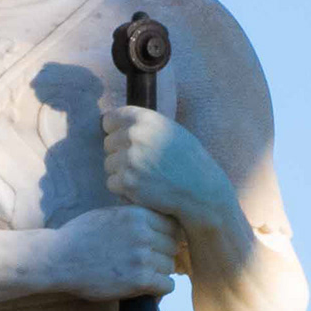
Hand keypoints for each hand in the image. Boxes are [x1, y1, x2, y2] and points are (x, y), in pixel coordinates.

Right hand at [54, 202, 182, 302]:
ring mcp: (142, 257)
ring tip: (139, 275)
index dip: (164, 237)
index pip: (173, 226)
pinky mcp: (139, 279)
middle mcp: (144, 234)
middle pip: (173, 247)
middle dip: (161, 255)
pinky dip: (158, 289)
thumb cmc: (77, 237)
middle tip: (143, 263)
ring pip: (170, 267)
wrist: (55, 259)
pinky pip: (167, 285)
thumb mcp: (108, 214)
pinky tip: (144, 288)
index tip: (152, 246)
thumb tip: (159, 219)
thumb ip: (134, 215)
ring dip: (158, 273)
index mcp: (138, 215)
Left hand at [104, 103, 239, 234]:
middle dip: (120, 153)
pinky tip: (144, 188)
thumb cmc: (189, 162)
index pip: (112, 119)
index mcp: (148, 120)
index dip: (114, 130)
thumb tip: (112, 125)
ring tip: (147, 176)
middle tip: (144, 163)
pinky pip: (111, 182)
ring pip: (109, 163)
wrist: (202, 192)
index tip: (120, 137)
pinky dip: (124, 188)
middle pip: (108, 143)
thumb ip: (144, 126)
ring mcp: (129, 159)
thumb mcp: (172, 132)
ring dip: (122, 171)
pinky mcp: (125, 181)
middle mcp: (136, 136)